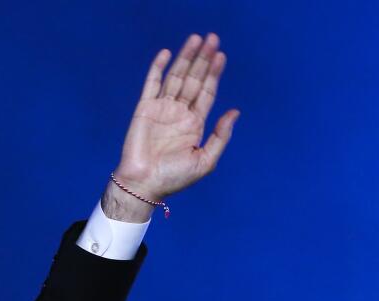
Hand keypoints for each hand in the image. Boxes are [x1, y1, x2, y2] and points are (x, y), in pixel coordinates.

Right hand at [104, 33, 238, 221]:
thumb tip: (235, 111)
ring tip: (195, 39)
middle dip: (203, 60)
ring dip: (186, 57)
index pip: (207, 92)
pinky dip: (158, 67)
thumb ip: (220, 136)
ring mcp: (162, 109)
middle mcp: (179, 113)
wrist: (144, 184)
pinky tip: (167, 53)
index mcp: (195, 124)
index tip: (221, 56)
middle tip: (212, 38)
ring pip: (176, 76)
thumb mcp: (205, 160)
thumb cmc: (174, 178)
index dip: (214, 74)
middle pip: (194, 79)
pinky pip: (152, 83)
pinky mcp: (144, 108)